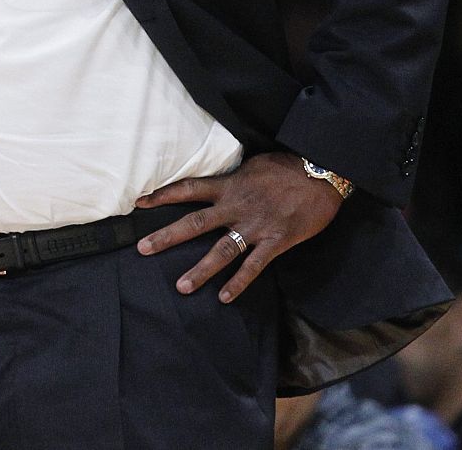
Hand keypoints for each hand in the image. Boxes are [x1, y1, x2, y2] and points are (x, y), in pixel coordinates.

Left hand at [134, 151, 343, 302]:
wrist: (322, 173)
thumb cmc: (288, 167)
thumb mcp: (253, 166)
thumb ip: (233, 178)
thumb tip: (220, 183)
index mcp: (228, 186)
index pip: (187, 189)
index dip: (162, 195)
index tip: (139, 203)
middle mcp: (235, 207)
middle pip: (194, 223)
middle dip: (167, 236)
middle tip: (143, 248)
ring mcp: (254, 227)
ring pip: (221, 251)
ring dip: (200, 270)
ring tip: (181, 286)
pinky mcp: (275, 242)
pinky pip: (253, 266)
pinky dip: (238, 282)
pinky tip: (224, 297)